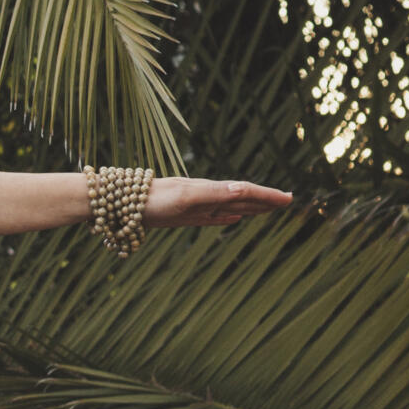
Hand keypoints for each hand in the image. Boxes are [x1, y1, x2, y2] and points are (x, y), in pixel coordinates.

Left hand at [143, 176, 293, 227]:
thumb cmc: (152, 201)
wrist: (120, 203)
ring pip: (229, 206)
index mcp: (209, 190)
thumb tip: (242, 190)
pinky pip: (212, 216)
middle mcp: (204, 195)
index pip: (244, 191)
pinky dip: (227, 217)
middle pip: (241, 197)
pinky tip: (233, 218)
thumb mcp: (185, 197)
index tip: (288, 199)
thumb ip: (213, 193)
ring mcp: (195, 206)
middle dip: (264, 200)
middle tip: (287, 201)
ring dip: (251, 207)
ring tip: (268, 209)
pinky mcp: (184, 216)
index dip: (266, 195)